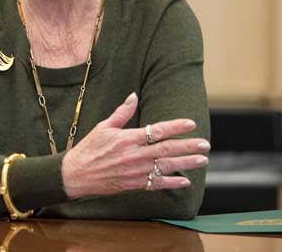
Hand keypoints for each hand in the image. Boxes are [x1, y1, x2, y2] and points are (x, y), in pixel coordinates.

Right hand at [61, 92, 210, 198]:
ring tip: (202, 159)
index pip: (156, 130)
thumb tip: (133, 96)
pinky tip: (185, 180)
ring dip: (186, 163)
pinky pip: (157, 184)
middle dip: (188, 146)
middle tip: (205, 144)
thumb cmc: (88, 149)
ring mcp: (135, 171)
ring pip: (166, 166)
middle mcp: (133, 155)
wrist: (76, 174)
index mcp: (126, 138)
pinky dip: (172, 182)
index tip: (190, 123)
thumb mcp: (103, 127)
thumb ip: (122, 113)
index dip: (175, 126)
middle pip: (166, 149)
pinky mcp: (134, 184)